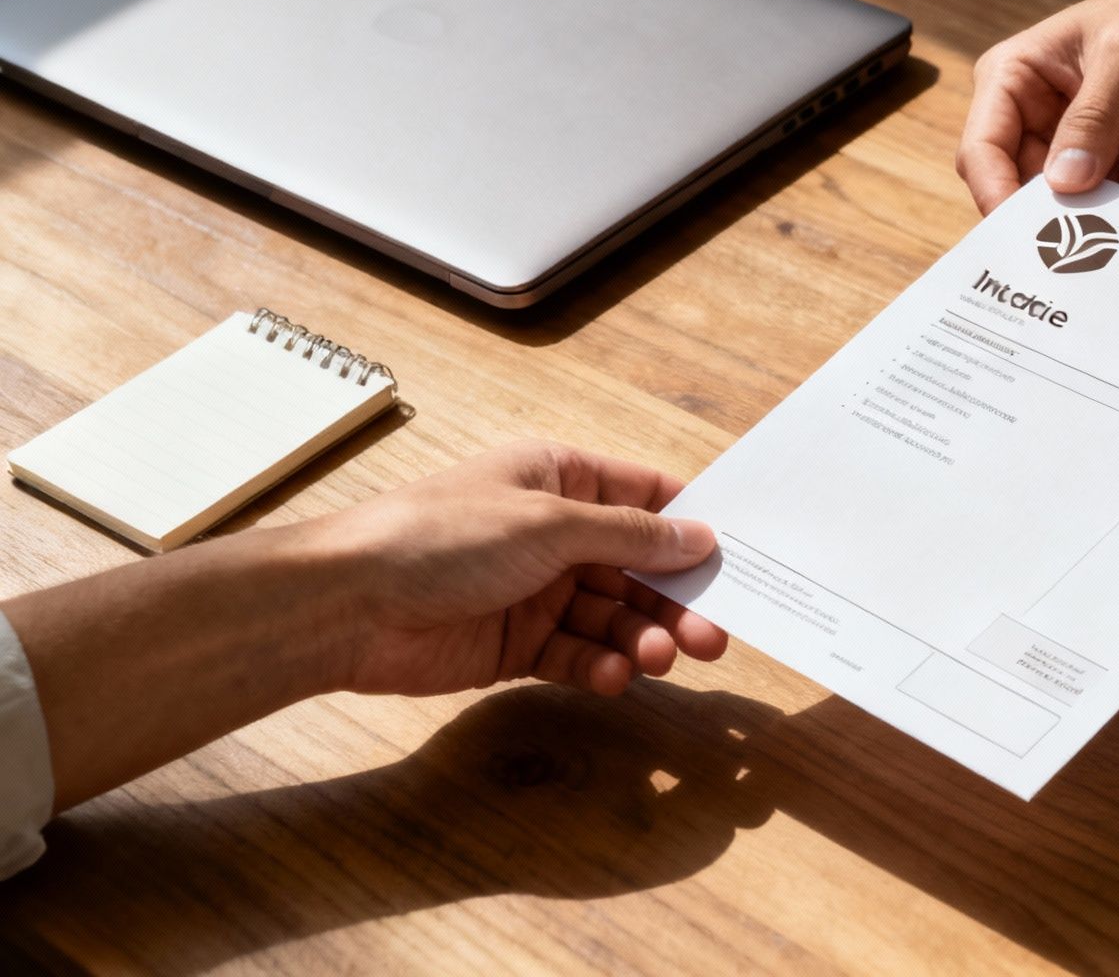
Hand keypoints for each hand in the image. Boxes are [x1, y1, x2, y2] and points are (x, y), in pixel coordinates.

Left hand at [305, 441, 726, 696]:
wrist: (346, 606)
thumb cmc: (439, 538)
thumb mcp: (548, 524)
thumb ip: (629, 536)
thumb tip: (698, 538)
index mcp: (560, 478)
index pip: (646, 497)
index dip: (692, 526)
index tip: (737, 561)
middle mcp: (553, 532)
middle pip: (638, 566)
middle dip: (675, 599)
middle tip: (711, 636)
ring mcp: (536, 590)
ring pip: (614, 616)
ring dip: (642, 637)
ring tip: (658, 658)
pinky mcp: (517, 645)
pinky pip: (577, 655)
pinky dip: (600, 666)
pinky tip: (613, 675)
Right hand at [957, 0, 1118, 213]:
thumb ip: (1094, 118)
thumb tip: (1064, 183)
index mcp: (1014, 79)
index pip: (983, 148)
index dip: (995, 192)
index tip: (1023, 234)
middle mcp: (1035, 117)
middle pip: (1021, 189)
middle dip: (1055, 217)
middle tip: (1094, 236)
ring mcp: (1075, 146)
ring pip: (1069, 207)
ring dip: (1106, 217)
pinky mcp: (1117, 164)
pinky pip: (1115, 206)